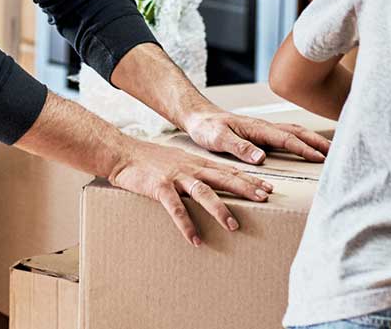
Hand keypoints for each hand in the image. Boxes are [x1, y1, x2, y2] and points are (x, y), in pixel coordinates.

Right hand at [107, 138, 274, 245]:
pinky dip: (186, 224)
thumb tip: (210, 183)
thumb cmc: (149, 159)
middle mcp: (190, 168)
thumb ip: (195, 170)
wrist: (122, 153)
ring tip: (233, 226)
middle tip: (265, 199)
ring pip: (203, 192)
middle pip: (223, 178)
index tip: (268, 188)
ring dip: (219, 209)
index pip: (228, 170)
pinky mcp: (159, 187)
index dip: (249, 179)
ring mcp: (175, 177)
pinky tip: (195, 239)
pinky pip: (175, 208)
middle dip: (246, 188)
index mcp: (196, 163)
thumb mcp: (178, 160)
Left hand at [181, 108, 330, 164]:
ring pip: (294, 131)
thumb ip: (239, 147)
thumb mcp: (218, 139)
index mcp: (257, 128)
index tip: (320, 158)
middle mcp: (264, 127)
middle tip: (336, 153)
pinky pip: (287, 134)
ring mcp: (264, 129)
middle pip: (297, 132)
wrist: (198, 117)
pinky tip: (306, 145)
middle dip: (317, 142)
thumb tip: (262, 157)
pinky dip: (302, 138)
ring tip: (328, 150)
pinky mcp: (261, 132)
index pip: (286, 139)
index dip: (304, 149)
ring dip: (312, 139)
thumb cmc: (207, 128)